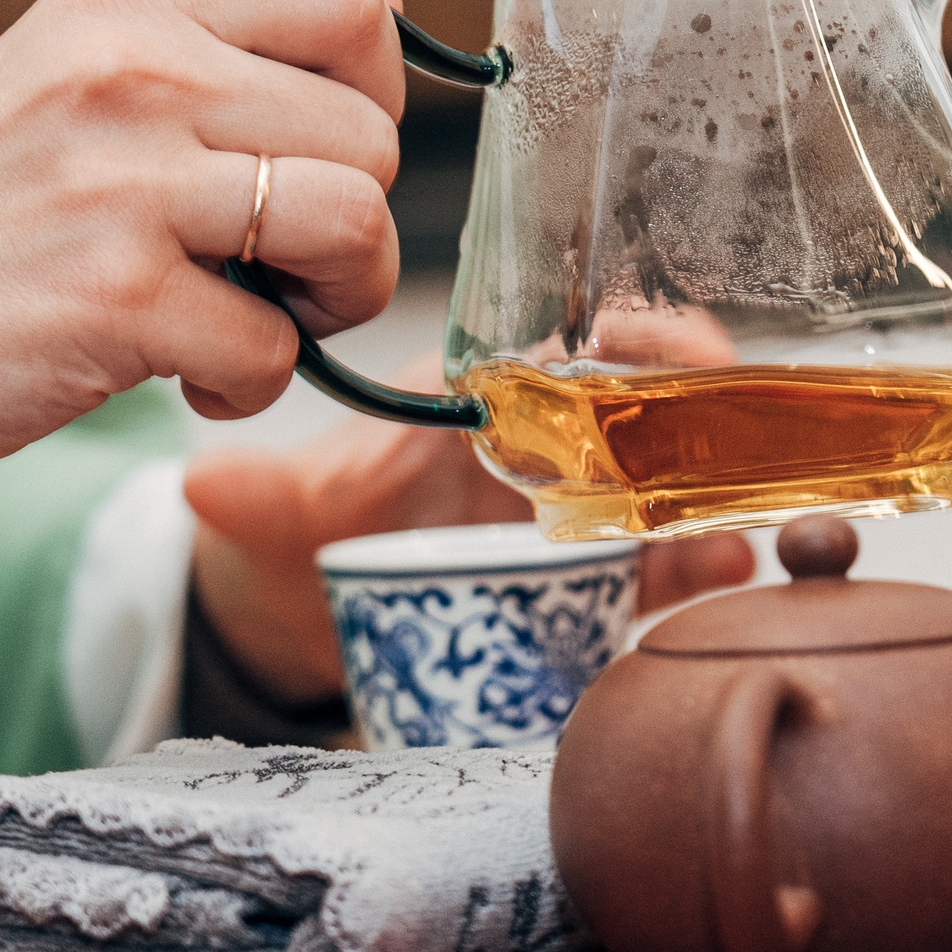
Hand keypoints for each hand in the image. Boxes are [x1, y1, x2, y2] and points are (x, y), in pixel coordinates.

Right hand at [0, 0, 407, 493]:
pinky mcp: (113, 298)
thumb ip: (217, 48)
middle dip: (359, 218)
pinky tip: (187, 373)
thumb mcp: (80, 77)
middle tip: (283, 263)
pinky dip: (250, 381)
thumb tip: (385, 18)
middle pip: (373, 131)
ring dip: (336, 298)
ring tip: (258, 312)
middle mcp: (128, 72)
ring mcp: (120, 183)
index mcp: (128, 4)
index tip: (319, 149)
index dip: (373, 88)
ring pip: (356, 224)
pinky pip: (276, 346)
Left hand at [184, 369, 756, 702]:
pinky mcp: (584, 578)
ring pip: (664, 485)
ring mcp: (567, 510)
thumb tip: (207, 486)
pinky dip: (698, 563)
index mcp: (481, 400)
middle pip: (645, 408)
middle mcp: (536, 442)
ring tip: (744, 532)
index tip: (682, 350)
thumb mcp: (281, 515)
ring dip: (714, 498)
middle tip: (738, 444)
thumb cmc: (297, 534)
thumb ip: (259, 498)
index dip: (639, 338)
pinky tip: (728, 571)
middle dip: (704, 418)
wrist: (297, 613)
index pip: (572, 343)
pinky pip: (656, 562)